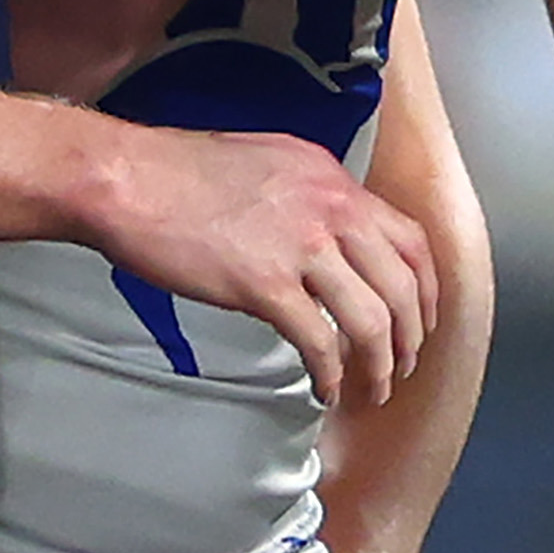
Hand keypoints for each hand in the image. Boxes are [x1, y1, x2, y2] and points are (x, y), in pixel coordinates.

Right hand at [83, 123, 436, 408]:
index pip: (408, 238)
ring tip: (370, 391)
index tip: (421, 319)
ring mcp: (300, 245)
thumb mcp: (268, 161)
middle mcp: (328, 207)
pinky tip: (324, 389)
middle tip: (400, 367)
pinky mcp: (264, 283)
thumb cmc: (179, 172)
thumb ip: (308, 195)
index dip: (425, 289)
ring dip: (378, 365)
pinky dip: (330, 375)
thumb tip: (329, 235)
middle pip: (402, 284)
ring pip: (372, 319)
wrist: (127, 179)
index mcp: (330, 178)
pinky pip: (319, 341)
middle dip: (410, 337)